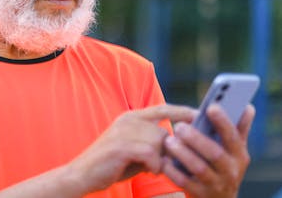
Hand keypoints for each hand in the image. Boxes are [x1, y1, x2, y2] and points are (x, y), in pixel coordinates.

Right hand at [68, 104, 194, 193]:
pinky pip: (152, 154)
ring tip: (150, 167)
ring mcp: (124, 131)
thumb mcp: (133, 147)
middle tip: (162, 164)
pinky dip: (154, 165)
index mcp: (131, 116)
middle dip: (168, 151)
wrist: (82, 173)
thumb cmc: (112, 163)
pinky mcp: (122, 145)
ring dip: (160, 160)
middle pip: (164, 132)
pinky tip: (147, 169)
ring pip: (159, 143)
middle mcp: (128, 120)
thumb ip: (152, 142)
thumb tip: (176, 145)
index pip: (162, 108)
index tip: (199, 115)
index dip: (182, 111)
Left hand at [162, 104, 255, 197]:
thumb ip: (239, 128)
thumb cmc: (224, 164)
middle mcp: (230, 171)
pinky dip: (173, 171)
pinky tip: (164, 160)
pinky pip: (184, 182)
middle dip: (196, 138)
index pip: (233, 137)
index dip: (223, 122)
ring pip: (199, 168)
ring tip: (168, 140)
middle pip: (214, 153)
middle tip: (179, 126)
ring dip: (182, 153)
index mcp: (239, 155)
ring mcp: (216, 184)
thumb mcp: (235, 150)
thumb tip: (247, 106)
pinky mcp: (200, 194)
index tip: (211, 107)